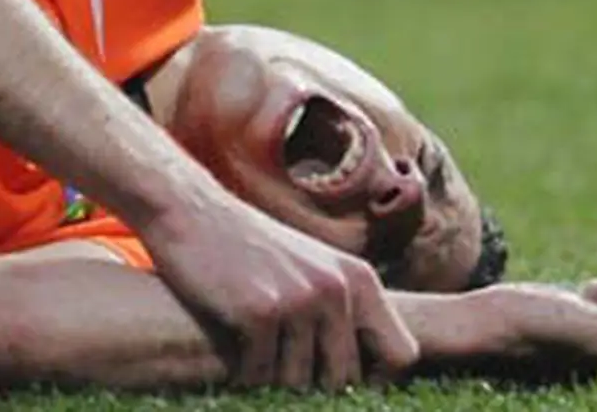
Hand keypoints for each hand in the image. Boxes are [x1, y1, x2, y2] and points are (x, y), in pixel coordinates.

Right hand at [139, 191, 418, 390]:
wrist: (193, 212)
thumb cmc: (252, 249)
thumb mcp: (315, 268)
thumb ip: (342, 311)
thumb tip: (357, 378)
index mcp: (361, 280)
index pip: (403, 355)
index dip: (377, 380)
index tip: (340, 380)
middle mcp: (340, 290)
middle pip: (345, 380)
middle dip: (313, 385)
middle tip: (280, 365)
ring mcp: (302, 300)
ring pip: (299, 383)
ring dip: (273, 380)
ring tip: (255, 351)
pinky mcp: (261, 312)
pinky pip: (260, 376)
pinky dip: (243, 373)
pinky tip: (233, 348)